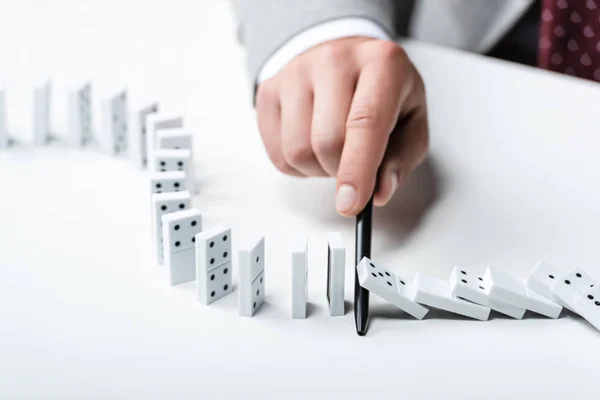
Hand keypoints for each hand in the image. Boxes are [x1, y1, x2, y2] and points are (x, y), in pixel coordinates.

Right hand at [255, 37, 428, 215]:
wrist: (344, 57)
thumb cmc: (382, 93)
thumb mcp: (411, 121)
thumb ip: (402, 159)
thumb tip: (379, 193)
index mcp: (382, 63)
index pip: (365, 121)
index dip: (358, 169)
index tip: (351, 204)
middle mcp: (334, 60)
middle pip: (327, 141)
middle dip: (341, 172)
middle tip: (354, 165)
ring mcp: (295, 72)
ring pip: (297, 150)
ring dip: (317, 169)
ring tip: (333, 151)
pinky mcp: (269, 90)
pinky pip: (277, 152)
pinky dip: (297, 165)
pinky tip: (312, 145)